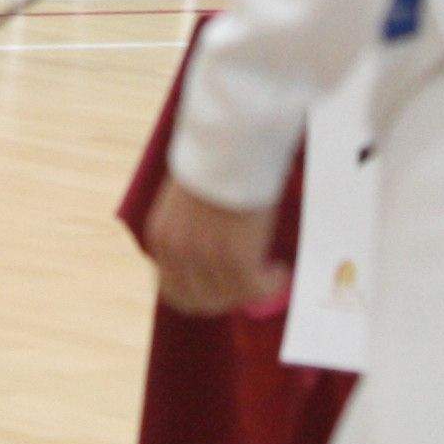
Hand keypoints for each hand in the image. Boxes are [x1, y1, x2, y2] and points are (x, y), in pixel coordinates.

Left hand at [141, 171, 287, 316]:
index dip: (201, 297)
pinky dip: (272, 284)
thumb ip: (191, 232)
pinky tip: (281, 271)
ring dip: (255, 289)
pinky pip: (255, 289)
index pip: (174, 292)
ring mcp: (205, 257)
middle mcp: (177, 253)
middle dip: (228, 299)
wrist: (232, 141)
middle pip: (200, 302)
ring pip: (231, 297)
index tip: (224, 290)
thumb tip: (212, 257)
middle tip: (252, 285)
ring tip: (274, 272)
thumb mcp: (188, 202)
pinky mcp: (236, 257)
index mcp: (161, 238)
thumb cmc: (217, 160)